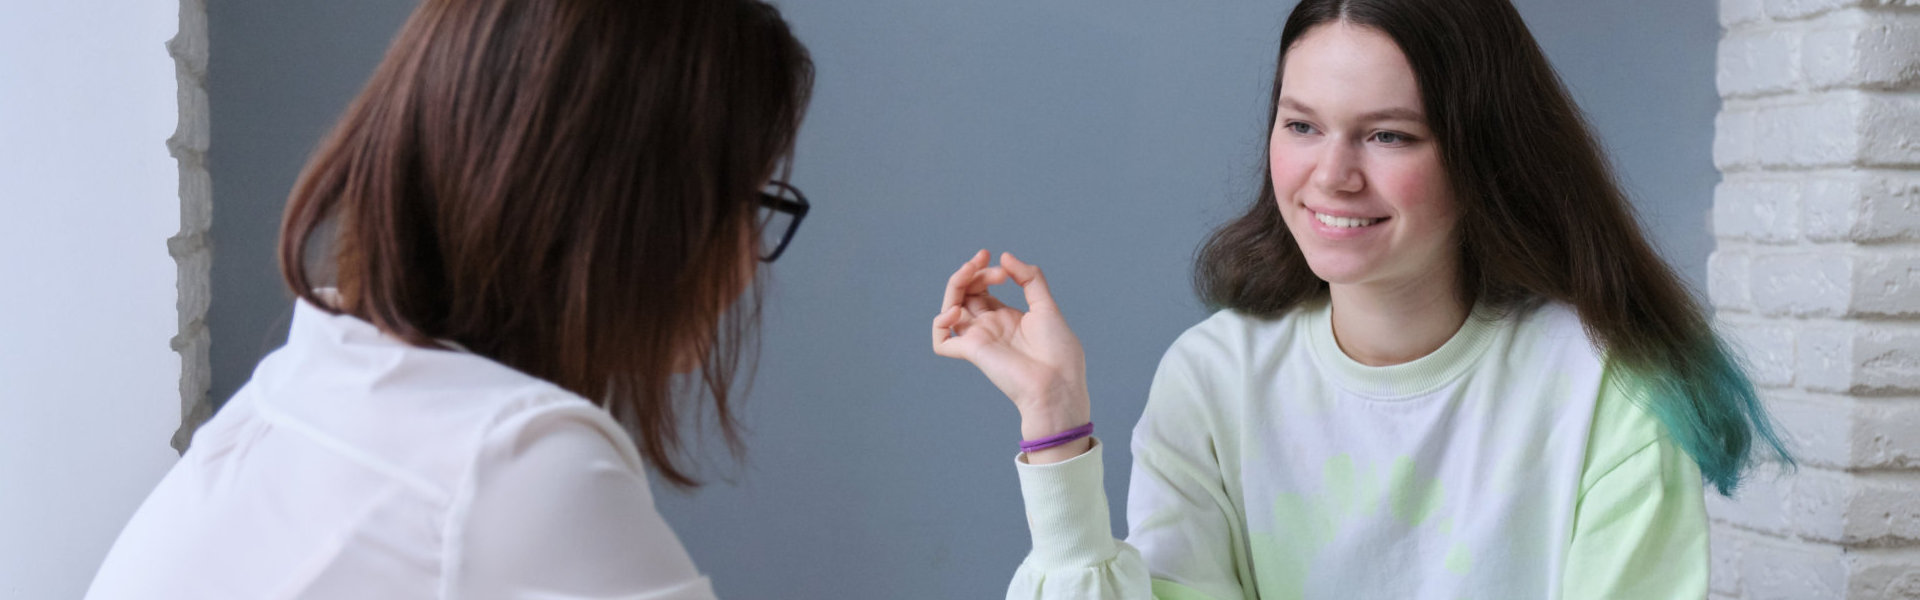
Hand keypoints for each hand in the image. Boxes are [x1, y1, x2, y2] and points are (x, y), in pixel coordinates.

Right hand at [931, 250, 1091, 459]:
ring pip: (949, 309)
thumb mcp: (1047, 306)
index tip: (1004, 269)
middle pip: (964, 293)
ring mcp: (979, 338)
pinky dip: (940, 323)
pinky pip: (941, 341)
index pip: (982, 288)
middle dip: (971, 271)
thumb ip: (1029, 279)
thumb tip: (1005, 256)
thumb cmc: (1059, 353)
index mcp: (1006, 317)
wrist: (1058, 384)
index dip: (986, 271)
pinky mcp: (972, 351)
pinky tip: (956, 311)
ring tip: (970, 270)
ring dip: (955, 284)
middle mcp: (989, 327)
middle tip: (983, 259)